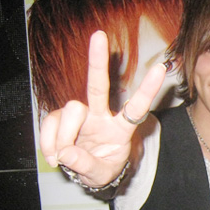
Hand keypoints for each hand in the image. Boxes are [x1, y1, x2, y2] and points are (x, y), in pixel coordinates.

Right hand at [39, 31, 165, 186]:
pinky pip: (51, 122)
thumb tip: (65, 152)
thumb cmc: (101, 167)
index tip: (161, 69)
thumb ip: (86, 165)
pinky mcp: (60, 116)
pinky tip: (53, 157)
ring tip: (62, 158)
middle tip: (98, 35)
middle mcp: (101, 115)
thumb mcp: (100, 174)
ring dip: (63, 137)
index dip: (147, 89)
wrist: (84, 171)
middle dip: (98, 61)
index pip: (136, 108)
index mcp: (120, 129)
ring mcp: (80, 114)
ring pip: (70, 111)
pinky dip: (48, 141)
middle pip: (99, 86)